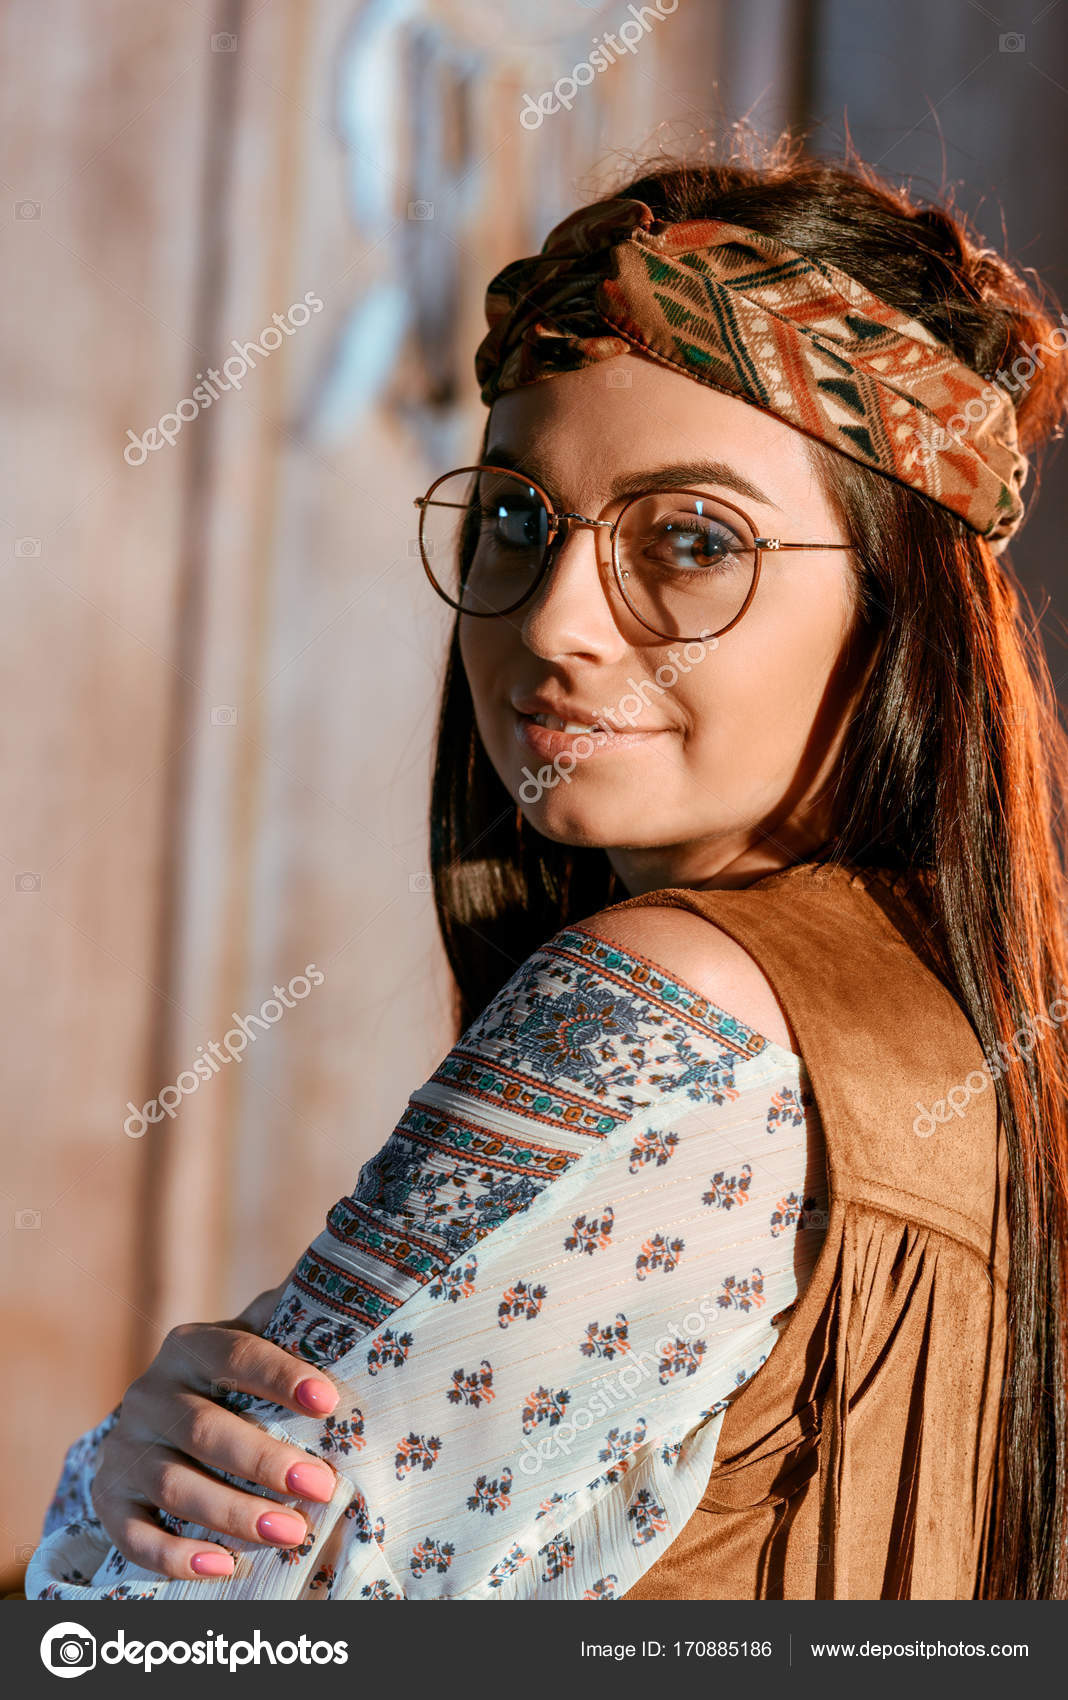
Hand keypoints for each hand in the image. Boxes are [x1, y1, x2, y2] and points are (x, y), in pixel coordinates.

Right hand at [90, 1286, 341, 1580]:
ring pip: (174, 1485)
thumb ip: (293, 1320)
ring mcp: (125, 1449)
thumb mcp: (256, 1341)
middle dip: (265, 1461)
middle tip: (320, 1486)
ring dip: (234, 1514)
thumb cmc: (231, 1381)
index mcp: (190, 1347)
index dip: (281, 1377)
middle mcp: (149, 1394)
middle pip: (206, 1429)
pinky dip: (176, 1556)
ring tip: (290, 1533)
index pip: (235, 1355)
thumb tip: (360, 1294)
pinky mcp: (109, 1500)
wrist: (158, 1420)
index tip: (328, 1401)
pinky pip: (135, 1537)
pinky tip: (223, 1566)